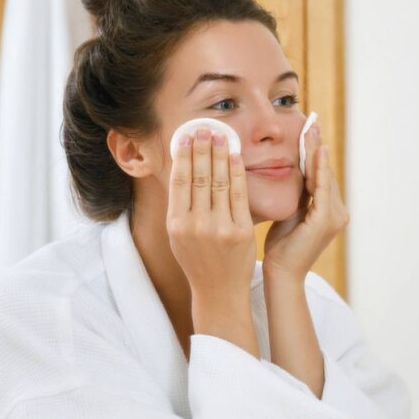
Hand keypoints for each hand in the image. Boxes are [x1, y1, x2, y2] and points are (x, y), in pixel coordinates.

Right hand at [166, 128, 256, 301]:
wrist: (219, 290)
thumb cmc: (198, 259)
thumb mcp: (179, 235)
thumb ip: (180, 206)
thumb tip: (181, 169)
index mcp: (176, 225)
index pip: (179, 182)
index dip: (183, 157)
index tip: (186, 137)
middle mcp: (196, 225)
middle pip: (199, 178)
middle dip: (202, 149)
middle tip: (205, 128)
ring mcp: (220, 228)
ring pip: (219, 182)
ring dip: (220, 155)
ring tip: (221, 135)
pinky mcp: (241, 231)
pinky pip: (238, 195)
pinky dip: (237, 172)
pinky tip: (236, 156)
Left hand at [263, 122, 348, 280]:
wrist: (282, 273)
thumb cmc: (281, 248)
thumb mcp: (290, 214)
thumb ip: (297, 195)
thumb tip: (289, 172)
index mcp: (329, 212)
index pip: (320, 176)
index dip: (314, 153)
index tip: (308, 131)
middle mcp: (338, 213)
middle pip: (325, 172)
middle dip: (316, 146)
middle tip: (311, 121)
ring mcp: (335, 217)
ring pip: (324, 176)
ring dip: (317, 151)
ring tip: (311, 129)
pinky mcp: (326, 220)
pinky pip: (322, 188)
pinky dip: (319, 168)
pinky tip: (316, 151)